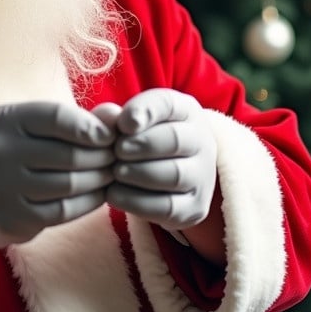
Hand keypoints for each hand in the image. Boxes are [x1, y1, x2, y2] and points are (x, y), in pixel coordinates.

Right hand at [0, 101, 115, 255]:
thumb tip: (116, 117)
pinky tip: (99, 195)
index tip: (109, 135)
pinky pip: (64, 211)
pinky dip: (89, 202)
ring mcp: (4, 187)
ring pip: (70, 184)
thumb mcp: (24, 126)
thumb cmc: (6, 152)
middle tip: (118, 157)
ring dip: (99, 180)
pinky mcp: (12, 218)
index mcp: (5, 119)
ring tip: (111, 174)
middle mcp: (1, 151)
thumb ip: (69, 119)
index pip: (57, 117)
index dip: (90, 126)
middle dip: (102, 156)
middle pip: (69, 154)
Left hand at [97, 90, 216, 230]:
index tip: (122, 124)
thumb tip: (108, 117)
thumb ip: (116, 117)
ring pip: (174, 175)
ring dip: (138, 173)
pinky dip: (136, 201)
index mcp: (185, 111)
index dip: (143, 111)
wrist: (164, 170)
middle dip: (140, 145)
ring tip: (116, 171)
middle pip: (174, 140)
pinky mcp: (194, 208)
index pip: (168, 104)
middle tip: (116, 151)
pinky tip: (114, 193)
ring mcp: (202, 177)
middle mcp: (202, 141)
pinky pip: (168, 207)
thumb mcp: (130, 119)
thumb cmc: (140, 139)